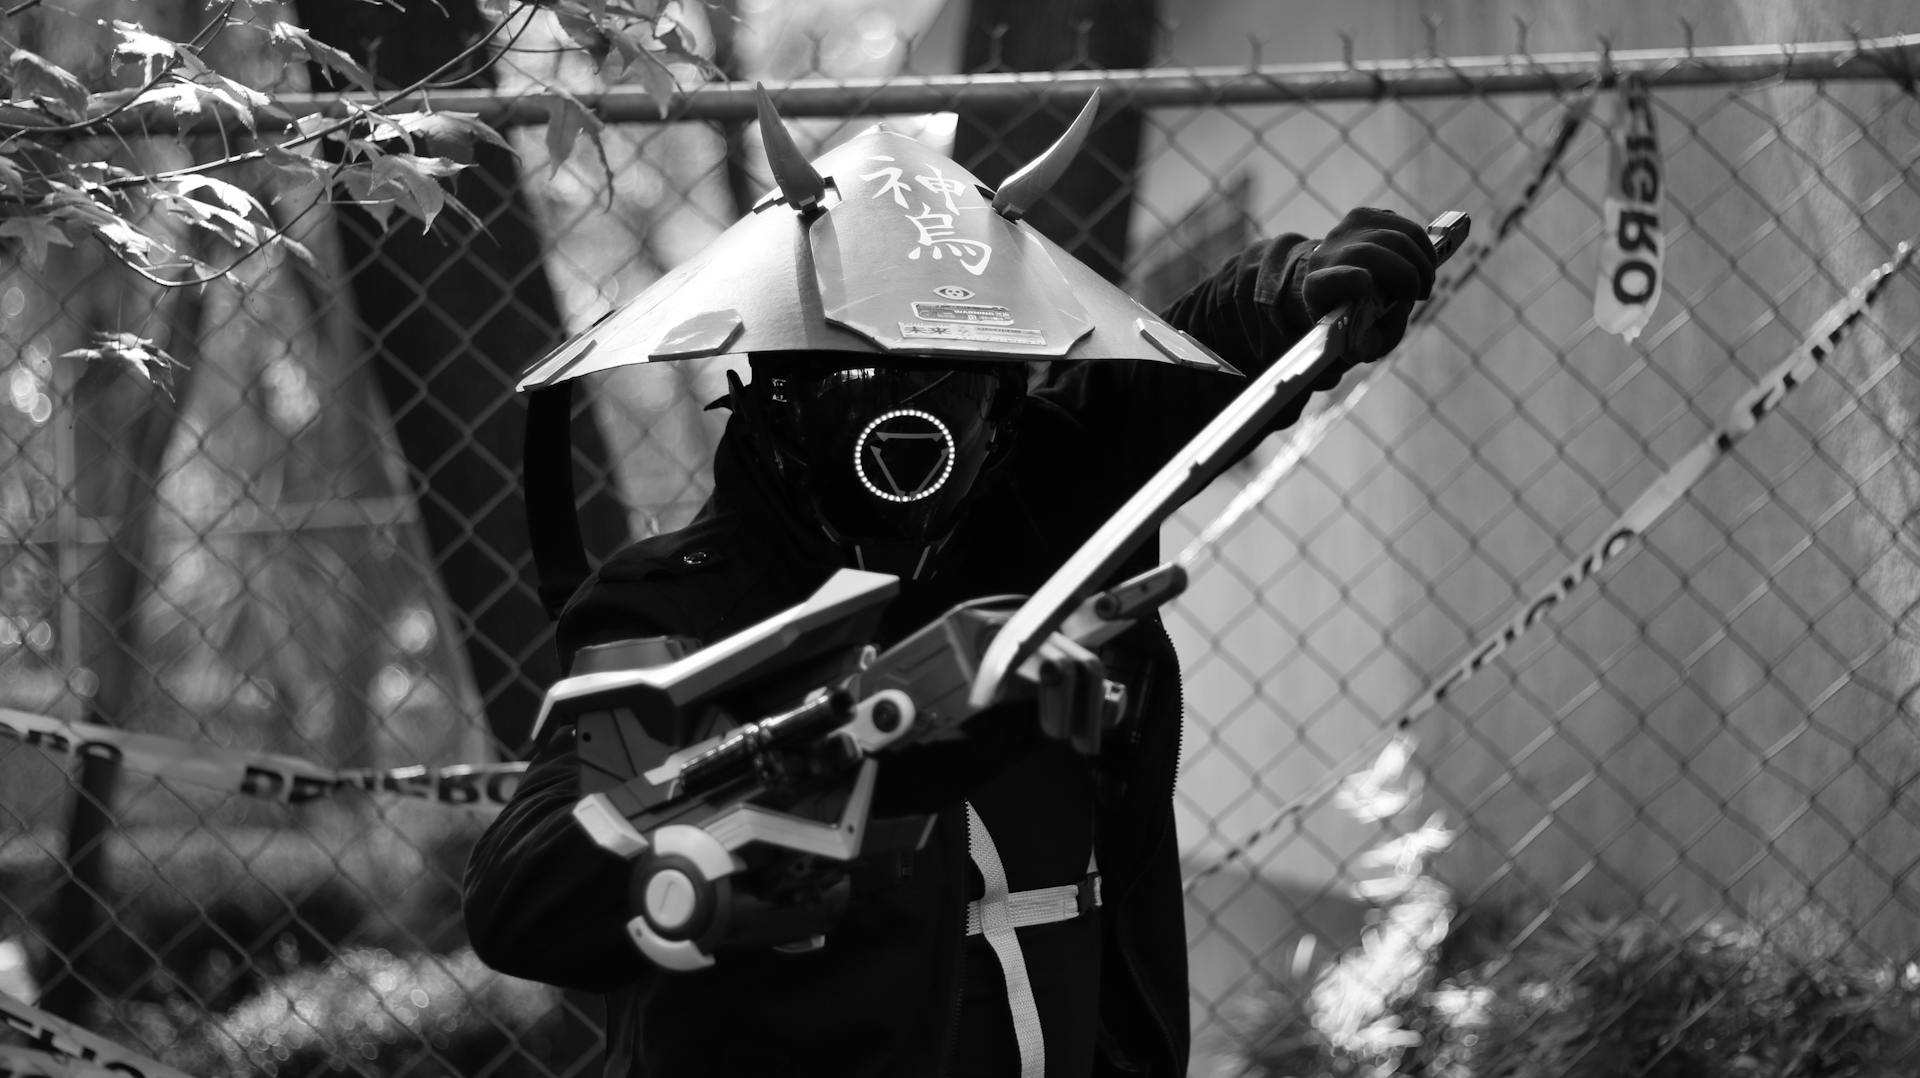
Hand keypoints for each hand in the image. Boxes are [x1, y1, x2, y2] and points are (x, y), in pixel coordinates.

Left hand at [1300, 207, 1437, 364]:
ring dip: (1421, 264)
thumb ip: (1367, 346)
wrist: (1336, 282)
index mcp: (1317, 290)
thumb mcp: (1358, 340)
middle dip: (1406, 277)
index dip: (1346, 279)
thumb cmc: (1351, 316)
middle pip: (1371, 255)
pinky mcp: (1364, 216)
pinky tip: (1423, 265)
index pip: (1327, 281)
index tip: (1365, 284)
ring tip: (1423, 285)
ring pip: (1396, 239)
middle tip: (1420, 295)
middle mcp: (1325, 255)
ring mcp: (1344, 231)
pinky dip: (1423, 248)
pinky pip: (1406, 228)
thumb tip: (1364, 347)